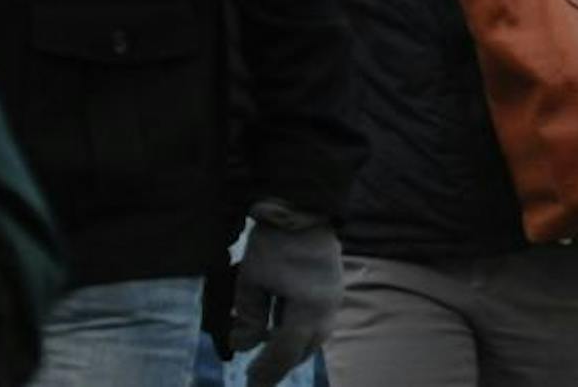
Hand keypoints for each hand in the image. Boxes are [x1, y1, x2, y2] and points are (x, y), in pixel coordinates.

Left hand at [229, 213, 341, 386]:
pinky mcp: (333, 289)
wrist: (304, 209)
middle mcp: (327, 307)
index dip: (267, 369)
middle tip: (258, 375)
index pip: (286, 350)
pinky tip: (283, 330)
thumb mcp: (251, 280)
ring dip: (294, 350)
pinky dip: (302, 333)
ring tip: (270, 354)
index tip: (248, 381)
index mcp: (307, 306)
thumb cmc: (274, 243)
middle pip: (306, 349)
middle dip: (282, 364)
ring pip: (316, 337)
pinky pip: (319, 323)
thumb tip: (242, 346)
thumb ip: (248, 316)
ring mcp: (334, 298)